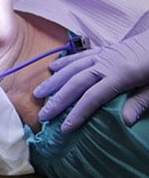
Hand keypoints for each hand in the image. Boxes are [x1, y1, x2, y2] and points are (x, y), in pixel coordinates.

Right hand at [34, 29, 148, 131]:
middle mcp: (106, 63)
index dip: (78, 113)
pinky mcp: (104, 49)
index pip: (93, 97)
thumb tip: (126, 122)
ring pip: (73, 68)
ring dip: (54, 81)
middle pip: (76, 82)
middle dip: (58, 100)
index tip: (65, 128)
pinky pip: (80, 55)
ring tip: (39, 93)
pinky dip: (65, 62)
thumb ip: (141, 102)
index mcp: (120, 75)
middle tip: (43, 115)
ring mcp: (103, 55)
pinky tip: (52, 68)